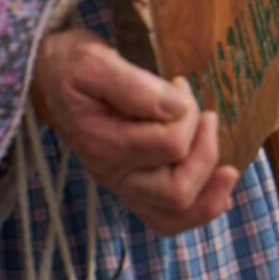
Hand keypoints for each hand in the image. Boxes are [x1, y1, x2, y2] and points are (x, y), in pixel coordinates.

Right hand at [31, 27, 239, 235]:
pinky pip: (168, 217)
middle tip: (206, 116)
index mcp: (103, 144)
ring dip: (210, 192)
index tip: (179, 85)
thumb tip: (176, 107)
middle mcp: (113, 173)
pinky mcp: (133, 184)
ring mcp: (123, 184)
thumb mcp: (94, 62)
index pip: (170, 145)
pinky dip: (200, 208)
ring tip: (228, 168)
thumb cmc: (72, 66)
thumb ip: (134, 86)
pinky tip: (221, 193)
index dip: (188, 114)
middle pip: (177, 191)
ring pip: (175, 213)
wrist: (49, 77)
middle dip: (206, 152)